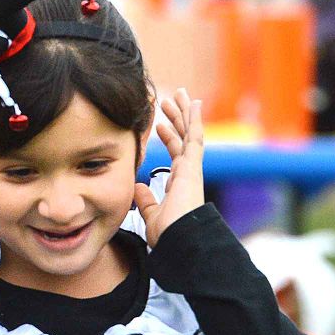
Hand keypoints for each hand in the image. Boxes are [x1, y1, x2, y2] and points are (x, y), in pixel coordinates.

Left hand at [134, 88, 204, 247]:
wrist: (179, 238)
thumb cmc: (168, 233)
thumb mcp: (151, 214)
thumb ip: (146, 201)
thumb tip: (138, 188)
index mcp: (178, 184)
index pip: (174, 155)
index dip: (168, 139)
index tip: (159, 127)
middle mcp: (187, 173)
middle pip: (183, 140)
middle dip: (176, 120)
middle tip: (169, 103)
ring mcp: (192, 168)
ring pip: (189, 133)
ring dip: (183, 114)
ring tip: (177, 95)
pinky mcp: (193, 165)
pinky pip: (195, 136)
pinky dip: (194, 119)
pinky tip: (193, 104)